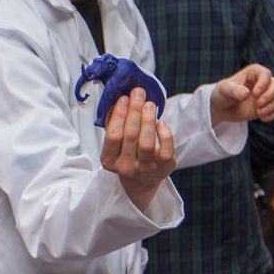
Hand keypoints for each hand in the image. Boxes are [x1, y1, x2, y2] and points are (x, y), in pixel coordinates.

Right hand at [100, 90, 175, 209]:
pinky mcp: (163, 168)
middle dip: (134, 111)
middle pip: (130, 136)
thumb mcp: (115, 143)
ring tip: (150, 104)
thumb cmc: (127, 153)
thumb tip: (118, 99)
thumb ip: (113, 123)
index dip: (119, 116)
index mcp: (109, 161)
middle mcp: (125, 167)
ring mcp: (145, 169)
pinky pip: (165, 149)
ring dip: (148, 120)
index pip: (113, 136)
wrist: (142, 179)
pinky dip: (164, 133)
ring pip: (146, 143)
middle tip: (138, 93)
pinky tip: (161, 122)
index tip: (124, 98)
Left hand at [211, 64, 273, 124]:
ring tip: (259, 113)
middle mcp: (262, 81)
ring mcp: (266, 94)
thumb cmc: (222, 94)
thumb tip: (246, 93)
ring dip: (271, 106)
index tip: (255, 94)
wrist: (222, 108)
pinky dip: (272, 114)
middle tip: (259, 104)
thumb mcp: (225, 90)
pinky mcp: (267, 106)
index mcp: (253, 72)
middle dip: (270, 95)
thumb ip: (235, 91)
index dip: (263, 83)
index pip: (265, 74)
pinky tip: (262, 118)